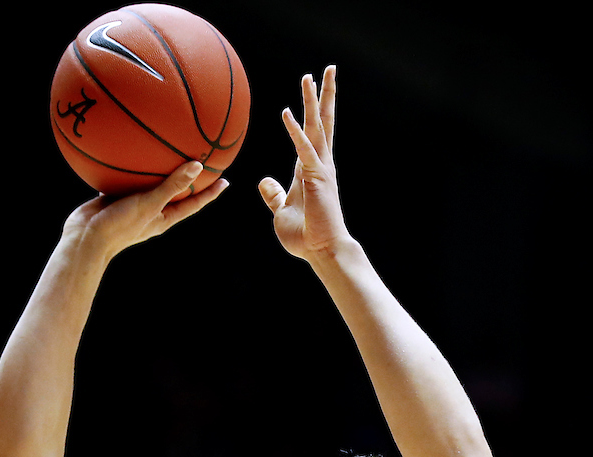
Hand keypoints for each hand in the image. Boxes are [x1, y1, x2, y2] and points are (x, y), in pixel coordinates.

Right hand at [62, 161, 228, 260]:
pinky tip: (131, 145)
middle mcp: (151, 211)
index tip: (225, 181)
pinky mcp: (116, 195)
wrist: (85, 237)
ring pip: (151, 182)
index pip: (193, 203)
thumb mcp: (149, 204)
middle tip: (202, 159)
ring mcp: (133, 203)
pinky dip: (131, 163)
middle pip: (175, 192)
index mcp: (164, 218)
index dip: (210, 193)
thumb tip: (197, 166)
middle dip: (188, 177)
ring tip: (169, 147)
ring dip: (159, 167)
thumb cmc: (120, 226)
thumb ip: (172, 185)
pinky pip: (128, 176)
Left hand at [258, 67, 349, 259]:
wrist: (320, 251)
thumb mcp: (281, 211)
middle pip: (323, 122)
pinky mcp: (316, 178)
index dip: (312, 110)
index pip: (312, 133)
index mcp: (310, 169)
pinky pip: (303, 149)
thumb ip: (274, 195)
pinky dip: (294, 131)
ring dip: (313, 101)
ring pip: (317, 127)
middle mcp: (319, 164)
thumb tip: (264, 182)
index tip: (313, 89)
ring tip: (311, 76)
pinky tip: (287, 112)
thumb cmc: (304, 235)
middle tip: (328, 69)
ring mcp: (320, 169)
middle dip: (324, 95)